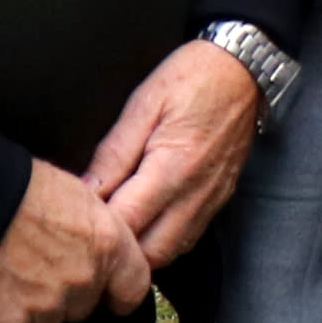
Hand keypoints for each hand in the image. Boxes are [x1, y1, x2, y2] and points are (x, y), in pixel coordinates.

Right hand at [0, 161, 149, 322]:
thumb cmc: (22, 185)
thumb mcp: (78, 194)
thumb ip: (92, 230)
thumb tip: (90, 245)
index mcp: (108, 244)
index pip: (133, 287)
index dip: (119, 294)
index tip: (110, 297)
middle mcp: (84, 280)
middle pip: (81, 308)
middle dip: (64, 297)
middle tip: (37, 272)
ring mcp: (47, 306)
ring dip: (32, 315)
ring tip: (9, 283)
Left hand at [90, 39, 265, 267]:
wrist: (245, 68)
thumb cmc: (191, 78)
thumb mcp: (143, 105)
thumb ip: (114, 153)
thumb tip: (85, 191)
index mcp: (173, 167)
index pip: (128, 224)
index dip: (97, 232)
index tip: (75, 223)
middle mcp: (196, 193)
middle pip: (151, 254)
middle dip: (119, 254)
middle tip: (93, 234)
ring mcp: (212, 200)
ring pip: (171, 253)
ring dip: (142, 253)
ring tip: (117, 233)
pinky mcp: (221, 198)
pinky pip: (189, 238)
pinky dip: (163, 242)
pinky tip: (145, 225)